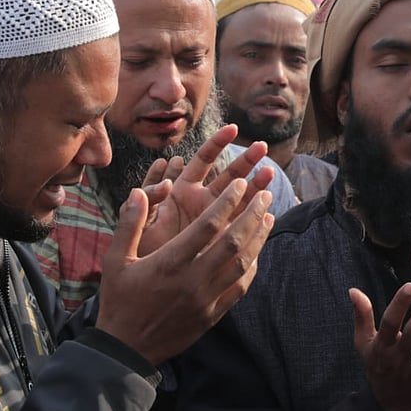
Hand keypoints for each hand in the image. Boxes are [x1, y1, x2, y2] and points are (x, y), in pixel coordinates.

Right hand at [97, 181, 274, 363]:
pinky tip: (257, 252)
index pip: (207, 226)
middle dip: (252, 215)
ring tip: (269, 217)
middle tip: (265, 194)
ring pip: (242, 264)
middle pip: (233, 242)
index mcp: (169, 263)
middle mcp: (192, 280)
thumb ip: (129, 224)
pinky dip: (252, 267)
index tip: (240, 184)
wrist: (125, 349)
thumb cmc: (118, 301)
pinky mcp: (212, 315)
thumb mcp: (115, 260)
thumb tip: (139, 192)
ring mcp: (205, 299)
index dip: (227, 202)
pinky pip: (239, 288)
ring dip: (258, 239)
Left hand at [136, 124, 274, 254]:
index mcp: (182, 189)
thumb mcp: (140, 218)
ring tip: (270, 174)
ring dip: (256, 186)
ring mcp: (216, 219)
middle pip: (229, 175)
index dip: (218, 142)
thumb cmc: (140, 249)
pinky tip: (266, 212)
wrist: (148, 282)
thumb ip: (150, 200)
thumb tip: (166, 182)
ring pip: (241, 199)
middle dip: (246, 160)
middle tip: (262, 147)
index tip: (233, 128)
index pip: (204, 159)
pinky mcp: (224, 240)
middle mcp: (202, 201)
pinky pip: (242, 226)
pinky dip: (254, 218)